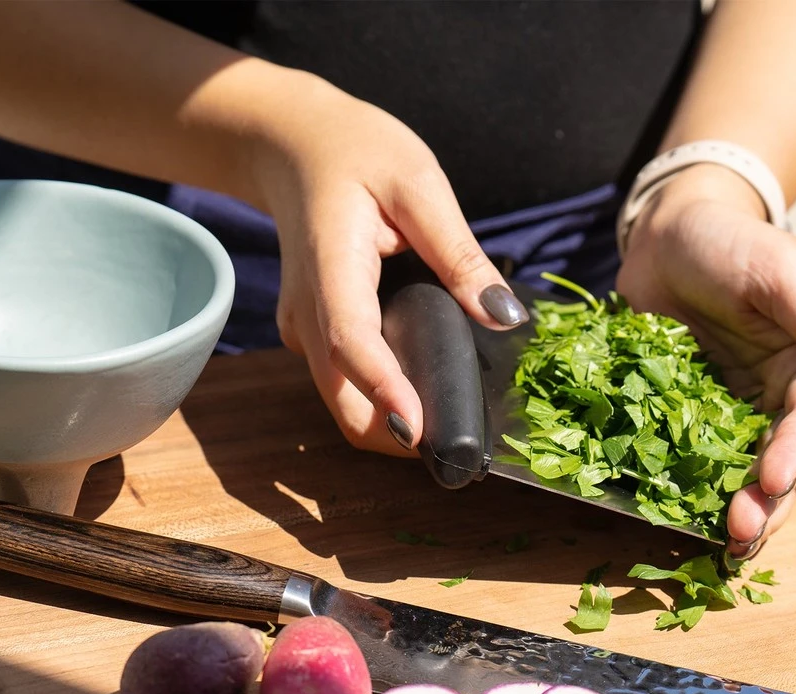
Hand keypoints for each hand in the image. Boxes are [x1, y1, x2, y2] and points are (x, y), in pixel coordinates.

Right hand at [245, 75, 528, 454]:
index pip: (352, 343)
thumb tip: (504, 315)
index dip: (386, 392)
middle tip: (465, 448)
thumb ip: (460, 252)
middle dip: (397, 433)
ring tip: (458, 426)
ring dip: (392, 423)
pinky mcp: (315, 336)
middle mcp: (307, 313)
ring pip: (343, 402)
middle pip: (342, 400)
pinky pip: (346, 384)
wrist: (291, 144)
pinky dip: (383, 401)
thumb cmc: (356, 152)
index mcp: (331, 269)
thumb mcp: (419, 184)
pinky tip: (431, 390)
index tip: (420, 433)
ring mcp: (304, 330)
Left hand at [616, 164, 795, 556]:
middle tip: (742, 532)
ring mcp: (735, 414)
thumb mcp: (778, 271)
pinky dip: (692, 493)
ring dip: (742, 510)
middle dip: (770, 500)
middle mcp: (782, 399)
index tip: (773, 476)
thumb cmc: (731, 243)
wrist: (665, 236)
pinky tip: (683, 523)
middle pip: (786, 462)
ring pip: (746, 474)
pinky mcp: (690, 420)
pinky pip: (696, 462)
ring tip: (727, 544)